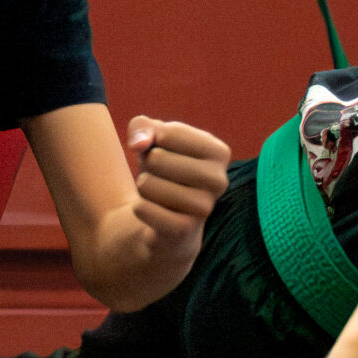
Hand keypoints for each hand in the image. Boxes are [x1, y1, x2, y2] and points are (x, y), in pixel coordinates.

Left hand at [126, 116, 229, 255]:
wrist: (167, 221)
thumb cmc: (163, 170)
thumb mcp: (152, 140)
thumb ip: (142, 127)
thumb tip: (138, 143)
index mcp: (219, 152)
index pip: (167, 132)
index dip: (153, 140)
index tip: (163, 152)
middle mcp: (219, 180)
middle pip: (156, 158)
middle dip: (147, 165)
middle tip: (160, 177)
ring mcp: (204, 207)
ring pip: (147, 184)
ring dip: (143, 187)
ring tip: (158, 194)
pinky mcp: (184, 230)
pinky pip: (143, 208)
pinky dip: (140, 208)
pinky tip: (155, 212)